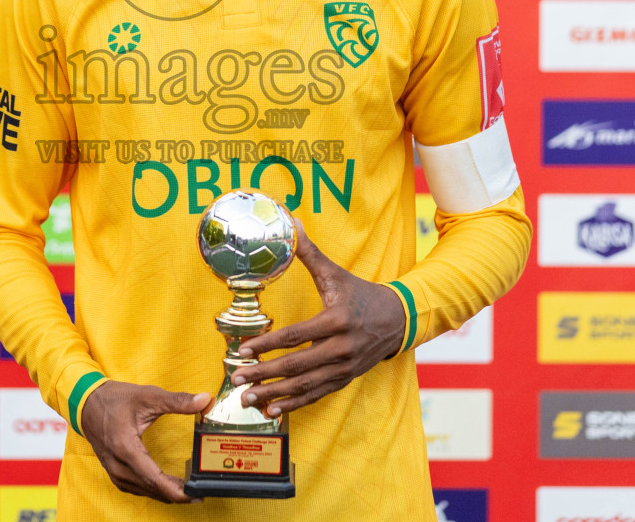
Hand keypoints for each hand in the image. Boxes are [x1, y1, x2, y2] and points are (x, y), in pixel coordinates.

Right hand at [78, 380, 210, 503]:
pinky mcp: (113, 472)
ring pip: (143, 491)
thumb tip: (205, 400)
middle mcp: (117, 464)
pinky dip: (152, 490)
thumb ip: (177, 401)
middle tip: (199, 492)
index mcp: (125, 447)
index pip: (154, 478)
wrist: (86, 402)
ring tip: (187, 491)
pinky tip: (166, 487)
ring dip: (165, 494)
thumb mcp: (148, 395)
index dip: (176, 490)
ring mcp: (113, 471)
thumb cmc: (115, 398)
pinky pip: (135, 488)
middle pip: (151, 488)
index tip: (196, 493)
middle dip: (177, 494)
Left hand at [231, 221, 405, 417]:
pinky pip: (316, 394)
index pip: (295, 336)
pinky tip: (273, 410)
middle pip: (296, 365)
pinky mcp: (345, 379)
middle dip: (264, 374)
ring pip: (305, 385)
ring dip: (274, 394)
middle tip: (237, 379)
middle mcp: (341, 348)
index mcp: (335, 321)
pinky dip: (294, 404)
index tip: (243, 350)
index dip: (267, 345)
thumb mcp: (336, 274)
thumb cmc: (361, 294)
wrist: (398, 319)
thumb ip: (310, 253)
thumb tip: (292, 223)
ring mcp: (344, 367)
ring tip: (248, 398)